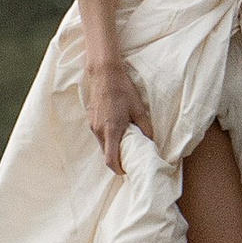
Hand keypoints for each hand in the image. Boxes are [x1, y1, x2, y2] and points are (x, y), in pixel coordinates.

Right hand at [83, 52, 155, 172]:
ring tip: (125, 139)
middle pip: (106, 154)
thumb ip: (145, 127)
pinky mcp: (91, 119)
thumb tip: (151, 140)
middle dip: (117, 158)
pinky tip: (117, 127)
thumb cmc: (122, 89)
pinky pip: (99, 135)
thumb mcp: (138, 108)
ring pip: (102, 145)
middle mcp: (99, 130)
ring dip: (112, 147)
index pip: (110, 160)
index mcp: (111, 130)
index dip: (119, 169)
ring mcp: (93, 125)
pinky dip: (108, 137)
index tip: (127, 169)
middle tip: (130, 155)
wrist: (104, 73)